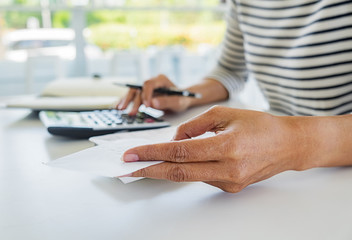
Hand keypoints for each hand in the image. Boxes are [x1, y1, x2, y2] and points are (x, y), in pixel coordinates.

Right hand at [117, 74, 190, 114]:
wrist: (182, 99)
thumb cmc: (182, 99)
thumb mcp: (178, 102)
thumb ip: (167, 102)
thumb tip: (153, 104)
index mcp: (161, 79)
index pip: (149, 84)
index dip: (146, 95)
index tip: (147, 106)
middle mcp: (152, 81)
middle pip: (139, 88)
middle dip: (133, 100)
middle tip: (130, 112)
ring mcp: (147, 87)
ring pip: (133, 92)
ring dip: (127, 101)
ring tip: (120, 109)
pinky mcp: (144, 94)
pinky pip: (133, 96)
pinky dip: (126, 101)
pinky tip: (119, 107)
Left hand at [122, 106, 310, 192]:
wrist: (288, 145)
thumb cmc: (260, 125)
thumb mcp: (226, 114)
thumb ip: (196, 125)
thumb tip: (174, 138)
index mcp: (228, 146)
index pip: (181, 152)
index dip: (154, 153)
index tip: (133, 154)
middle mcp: (229, 169)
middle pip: (179, 173)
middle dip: (150, 169)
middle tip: (128, 167)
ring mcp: (230, 182)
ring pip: (189, 176)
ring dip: (166, 169)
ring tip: (147, 161)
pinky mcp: (231, 188)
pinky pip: (202, 177)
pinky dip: (187, 168)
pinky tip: (179, 161)